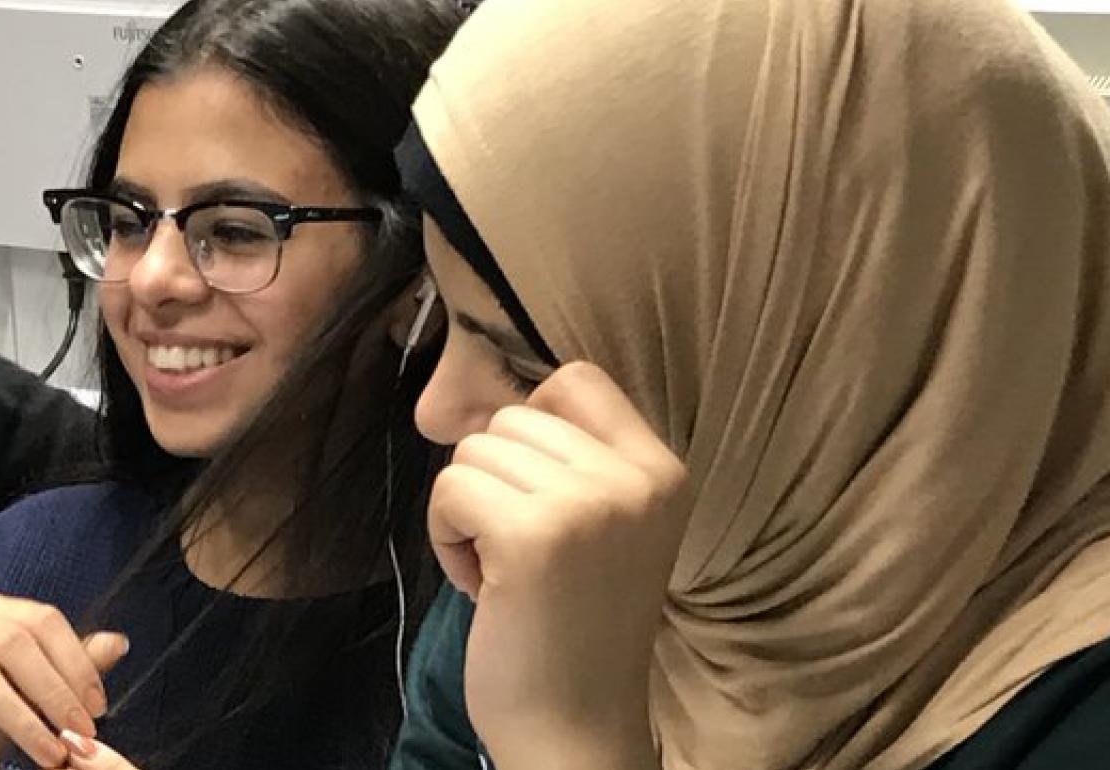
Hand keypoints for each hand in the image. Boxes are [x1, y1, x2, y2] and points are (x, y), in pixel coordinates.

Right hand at [0, 592, 128, 769]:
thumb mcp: (30, 695)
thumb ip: (68, 669)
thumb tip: (119, 641)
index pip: (39, 619)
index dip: (76, 662)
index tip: (99, 708)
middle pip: (10, 640)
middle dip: (54, 691)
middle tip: (82, 735)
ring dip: (23, 721)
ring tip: (50, 756)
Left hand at [426, 362, 690, 768]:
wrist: (576, 729)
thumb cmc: (576, 630)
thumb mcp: (607, 527)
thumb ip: (574, 461)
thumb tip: (490, 400)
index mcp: (663, 470)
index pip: (576, 380)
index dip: (531, 426)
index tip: (532, 492)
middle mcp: (635, 479)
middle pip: (512, 417)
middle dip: (494, 482)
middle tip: (520, 555)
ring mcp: (586, 504)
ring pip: (473, 451)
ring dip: (468, 511)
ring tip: (505, 573)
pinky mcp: (531, 535)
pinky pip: (450, 489)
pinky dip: (446, 538)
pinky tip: (484, 587)